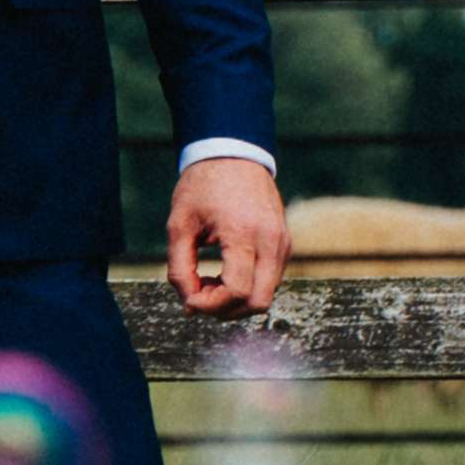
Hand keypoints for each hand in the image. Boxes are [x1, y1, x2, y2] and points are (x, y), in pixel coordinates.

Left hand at [166, 156, 288, 318]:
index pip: (237, 291)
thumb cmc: (202, 187)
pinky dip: (248, 287)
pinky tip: (224, 273)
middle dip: (226, 310)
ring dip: (236, 300)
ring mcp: (282, 243)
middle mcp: (271, 241)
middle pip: (258, 302)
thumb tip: (189, 304)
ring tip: (208, 281)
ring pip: (266, 295)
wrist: (233, 153)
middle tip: (199, 297)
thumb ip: (180, 267)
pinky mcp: (285, 243)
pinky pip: (270, 280)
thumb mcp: (179, 224)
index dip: (211, 305)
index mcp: (244, 233)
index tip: (189, 299)